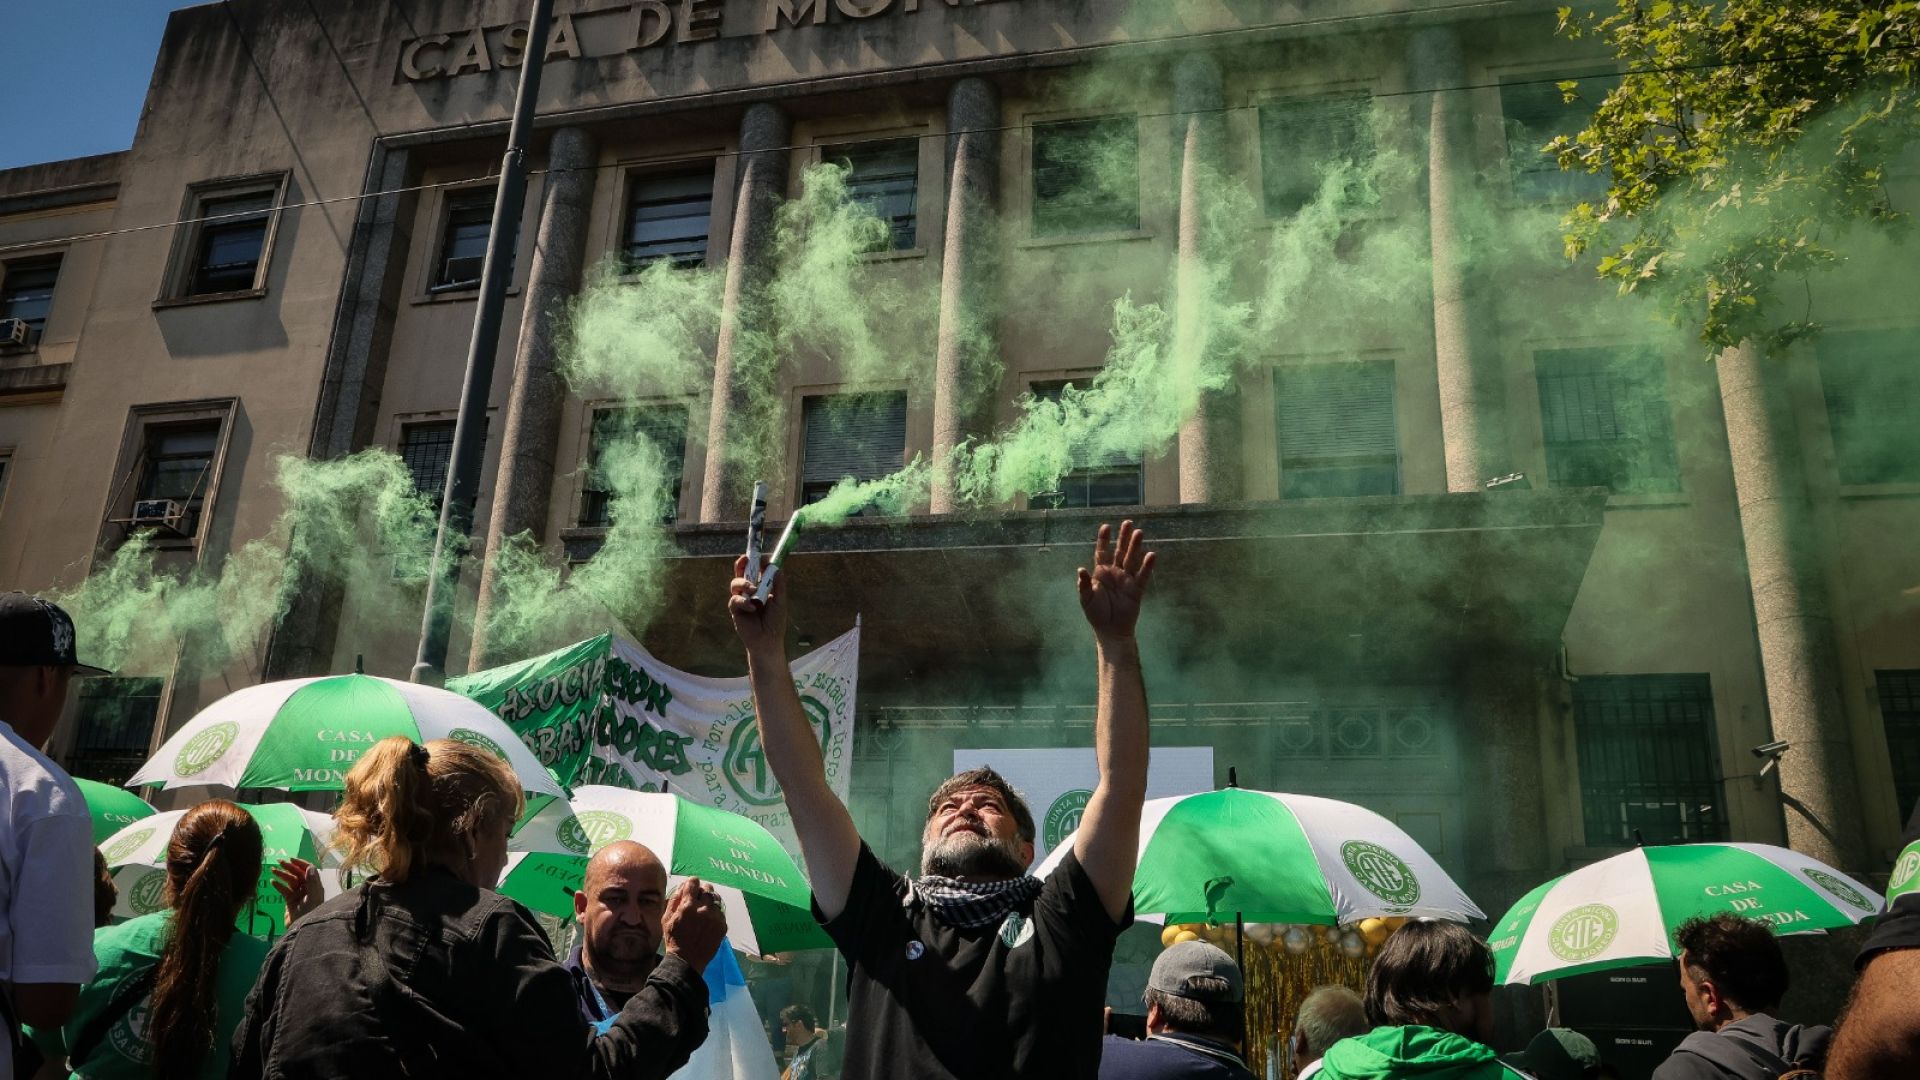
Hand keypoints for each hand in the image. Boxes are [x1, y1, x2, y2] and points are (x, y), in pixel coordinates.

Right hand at [270, 857, 322, 928]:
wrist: (302, 929)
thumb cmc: (310, 912)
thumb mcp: (313, 897)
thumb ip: (312, 882)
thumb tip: (310, 867)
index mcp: (315, 886)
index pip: (309, 870)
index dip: (300, 863)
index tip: (291, 859)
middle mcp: (307, 888)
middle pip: (298, 874)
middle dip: (289, 867)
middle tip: (278, 861)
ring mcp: (298, 894)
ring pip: (289, 881)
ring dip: (281, 875)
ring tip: (273, 870)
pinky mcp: (290, 901)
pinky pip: (284, 890)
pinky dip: (278, 885)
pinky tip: (272, 882)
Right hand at [663, 877, 727, 969]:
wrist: (687, 960)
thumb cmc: (673, 939)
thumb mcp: (666, 919)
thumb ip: (673, 900)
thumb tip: (682, 887)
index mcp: (688, 906)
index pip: (694, 882)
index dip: (692, 883)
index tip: (691, 887)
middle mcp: (703, 909)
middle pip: (707, 888)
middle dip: (702, 891)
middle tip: (698, 899)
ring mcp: (715, 918)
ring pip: (716, 899)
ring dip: (710, 902)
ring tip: (704, 910)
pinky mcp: (723, 926)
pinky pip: (720, 913)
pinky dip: (715, 914)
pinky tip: (708, 922)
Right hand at [729, 555, 788, 657]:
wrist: (767, 640)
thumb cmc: (775, 622)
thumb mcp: (780, 601)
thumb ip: (778, 585)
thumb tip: (778, 568)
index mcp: (761, 587)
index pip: (757, 570)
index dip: (758, 562)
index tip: (762, 559)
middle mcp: (750, 591)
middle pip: (742, 572)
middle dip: (742, 563)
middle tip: (745, 558)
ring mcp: (742, 599)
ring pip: (735, 583)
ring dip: (744, 583)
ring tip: (753, 590)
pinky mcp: (735, 609)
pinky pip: (734, 600)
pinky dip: (743, 602)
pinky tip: (752, 608)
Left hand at [1077, 521, 1154, 641]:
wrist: (1110, 630)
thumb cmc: (1096, 613)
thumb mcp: (1086, 598)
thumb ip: (1083, 584)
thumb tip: (1080, 569)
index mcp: (1101, 573)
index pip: (1102, 552)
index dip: (1104, 539)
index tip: (1106, 526)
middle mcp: (1115, 573)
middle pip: (1120, 551)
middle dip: (1123, 537)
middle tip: (1128, 522)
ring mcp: (1126, 580)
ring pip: (1131, 560)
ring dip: (1135, 547)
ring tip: (1139, 533)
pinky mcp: (1136, 590)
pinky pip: (1142, 576)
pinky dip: (1147, 566)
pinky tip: (1151, 555)